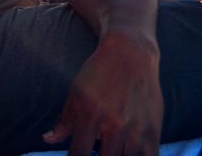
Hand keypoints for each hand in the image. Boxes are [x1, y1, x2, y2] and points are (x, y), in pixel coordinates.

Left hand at [43, 31, 161, 155]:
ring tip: (110, 152)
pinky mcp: (153, 131)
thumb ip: (64, 120)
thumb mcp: (76, 92)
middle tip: (94, 154)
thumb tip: (48, 140)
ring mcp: (136, 130)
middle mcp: (114, 125)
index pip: (78, 154)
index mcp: (90, 115)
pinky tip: (128, 155)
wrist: (131, 55)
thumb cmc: (98, 73)